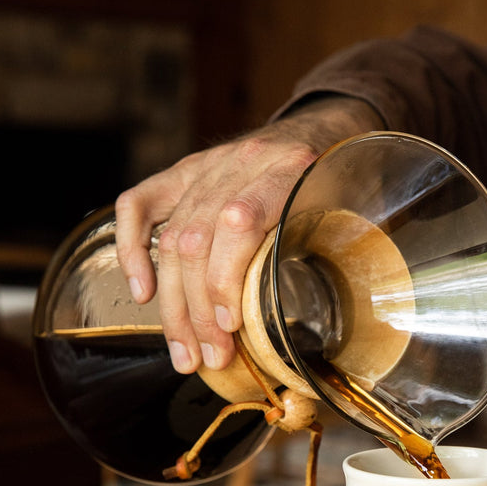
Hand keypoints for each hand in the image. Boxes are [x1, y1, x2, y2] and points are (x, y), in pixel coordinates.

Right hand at [115, 96, 380, 372]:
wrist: (327, 127)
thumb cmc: (342, 181)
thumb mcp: (353, 209)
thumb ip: (333, 249)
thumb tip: (312, 328)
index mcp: (289, 168)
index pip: (238, 222)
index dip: (224, 280)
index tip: (229, 328)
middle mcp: (242, 162)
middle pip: (197, 239)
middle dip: (197, 311)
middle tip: (208, 359)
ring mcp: (207, 164)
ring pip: (170, 236)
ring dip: (173, 305)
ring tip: (184, 352)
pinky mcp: (183, 171)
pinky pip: (139, 204)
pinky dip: (133, 250)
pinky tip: (144, 294)